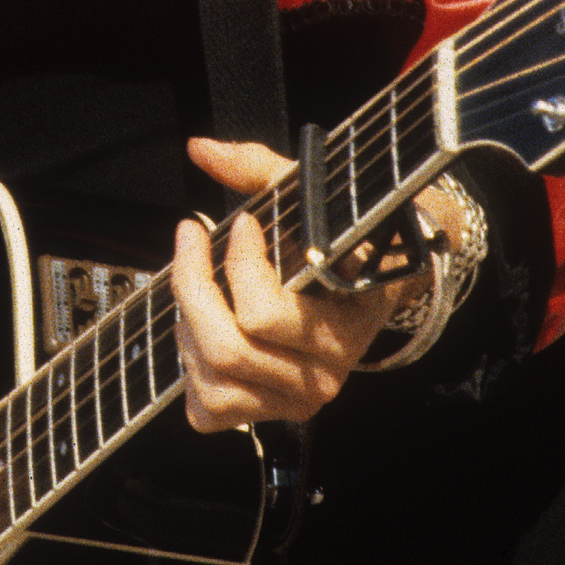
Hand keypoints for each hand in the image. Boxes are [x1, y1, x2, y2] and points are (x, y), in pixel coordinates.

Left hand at [170, 137, 463, 436]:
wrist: (376, 283)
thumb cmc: (341, 239)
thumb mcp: (312, 199)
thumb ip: (258, 169)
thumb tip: (202, 149)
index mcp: (344, 327)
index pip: (265, 315)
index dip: (239, 264)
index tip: (239, 223)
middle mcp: (323, 375)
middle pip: (226, 349)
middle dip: (192, 287)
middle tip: (191, 242)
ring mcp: (294, 401)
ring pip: (212, 382)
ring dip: (188, 327)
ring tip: (199, 287)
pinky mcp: (268, 415)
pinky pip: (207, 412)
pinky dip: (191, 372)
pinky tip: (203, 331)